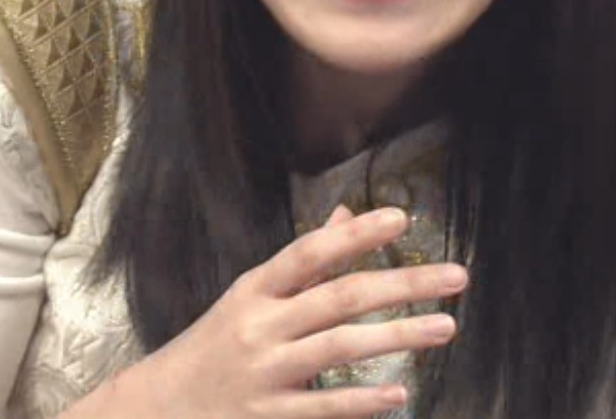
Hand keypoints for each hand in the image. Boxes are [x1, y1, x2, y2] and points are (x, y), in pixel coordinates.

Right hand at [93, 206, 466, 418]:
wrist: (159, 406)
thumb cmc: (215, 345)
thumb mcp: (250, 298)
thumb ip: (302, 264)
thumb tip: (345, 217)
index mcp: (255, 290)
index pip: (310, 253)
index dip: (355, 235)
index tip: (402, 219)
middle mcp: (260, 325)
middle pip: (339, 296)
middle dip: (403, 283)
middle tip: (456, 276)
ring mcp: (265, 372)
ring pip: (340, 347)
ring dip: (398, 335)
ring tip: (446, 327)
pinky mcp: (268, 415)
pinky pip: (323, 407)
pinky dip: (362, 400)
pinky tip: (399, 394)